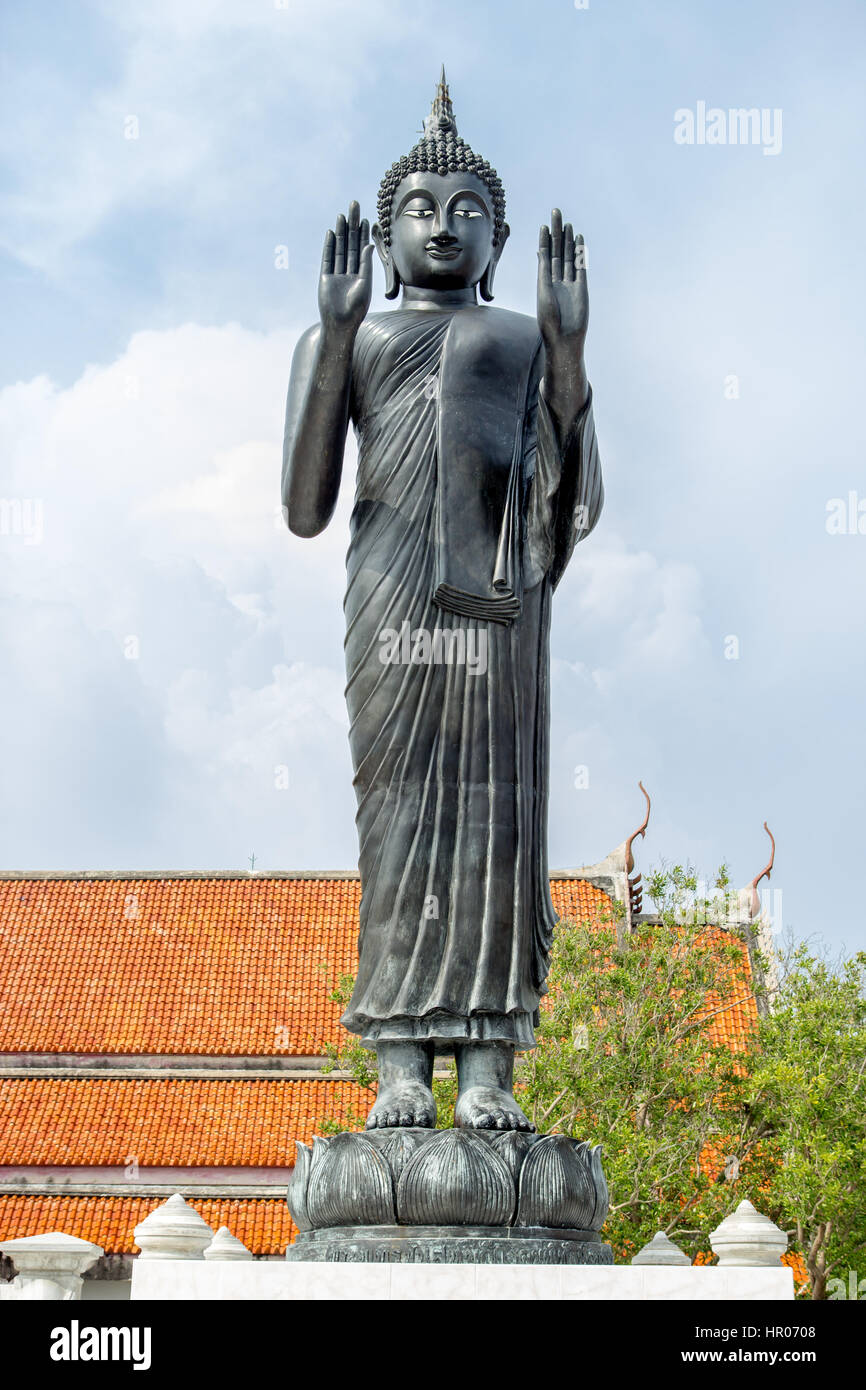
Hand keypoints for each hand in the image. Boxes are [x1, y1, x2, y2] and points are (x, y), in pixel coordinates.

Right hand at [318, 201, 373, 336]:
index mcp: (362, 275)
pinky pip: (328, 258)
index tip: (367, 219)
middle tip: (354, 207)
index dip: (364, 234)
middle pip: (351, 244)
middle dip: (352, 226)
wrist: (340, 324)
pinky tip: (332, 233)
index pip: (363, 249)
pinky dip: (329, 246)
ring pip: (340, 249)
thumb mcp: (365, 285)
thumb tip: (368, 245)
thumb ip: (366, 264)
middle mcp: (349, 272)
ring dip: (341, 232)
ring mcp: (337, 274)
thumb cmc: (356, 309)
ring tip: (343, 216)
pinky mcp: (325, 277)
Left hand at [537, 208, 588, 356]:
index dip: (544, 240)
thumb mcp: (543, 291)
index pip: (544, 255)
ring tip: (567, 224)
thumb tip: (540, 251)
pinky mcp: (581, 287)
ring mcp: (569, 283)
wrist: (564, 337)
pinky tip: (578, 240)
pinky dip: (579, 253)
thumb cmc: (549, 319)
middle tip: (556, 213)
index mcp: (543, 281)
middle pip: (557, 251)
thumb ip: (543, 270)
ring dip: (568, 240)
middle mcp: (556, 279)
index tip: (544, 225)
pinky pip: (580, 267)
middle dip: (556, 232)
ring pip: (569, 257)